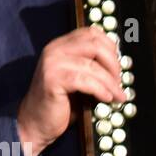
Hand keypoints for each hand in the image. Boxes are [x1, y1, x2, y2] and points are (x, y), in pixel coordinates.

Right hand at [17, 25, 123, 155]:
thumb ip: (91, 66)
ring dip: (110, 82)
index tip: (118, 65)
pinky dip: (100, 89)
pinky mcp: (52, 79)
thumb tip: (120, 65)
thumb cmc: (59, 103)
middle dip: (114, 64)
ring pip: (92, 65)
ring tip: (117, 95)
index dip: (110, 47)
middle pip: (95, 45)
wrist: (35, 122)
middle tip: (119, 81)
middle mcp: (54, 50)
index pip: (91, 33)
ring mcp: (52, 64)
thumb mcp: (77, 78)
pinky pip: (85, 80)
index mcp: (60, 46)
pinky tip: (106, 98)